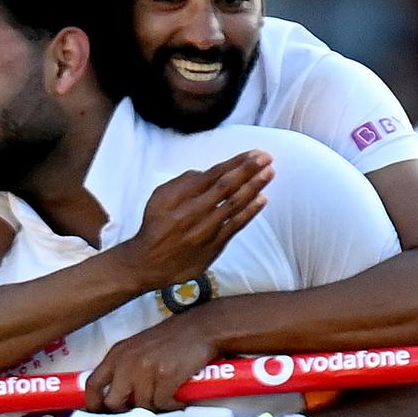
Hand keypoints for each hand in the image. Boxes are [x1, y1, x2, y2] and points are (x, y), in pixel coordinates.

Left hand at [85, 307, 218, 411]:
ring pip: (141, 407)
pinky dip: (171, 406)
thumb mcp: (138, 348)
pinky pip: (163, 405)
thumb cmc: (171, 338)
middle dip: (125, 413)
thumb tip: (118, 397)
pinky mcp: (166, 377)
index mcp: (117, 353)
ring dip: (154, 409)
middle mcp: (127, 362)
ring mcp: (146, 370)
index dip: (93, 405)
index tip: (101, 416)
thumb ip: (124, 367)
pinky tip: (178, 399)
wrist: (200, 328)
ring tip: (166, 400)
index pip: (92, 384)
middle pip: (113, 403)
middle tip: (138, 415)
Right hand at [110, 150, 273, 292]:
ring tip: (269, 173)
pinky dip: (250, 212)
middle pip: (227, 187)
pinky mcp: (213, 246)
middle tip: (267, 158)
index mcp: (181, 197)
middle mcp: (195, 212)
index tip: (254, 154)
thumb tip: (205, 173)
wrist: (148, 263)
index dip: (236, 163)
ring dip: (254, 187)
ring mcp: (206, 230)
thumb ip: (183, 182)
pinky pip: (235, 226)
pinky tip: (262, 199)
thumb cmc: (156, 226)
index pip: (214, 175)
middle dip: (249, 170)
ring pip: (234, 205)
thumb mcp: (159, 197)